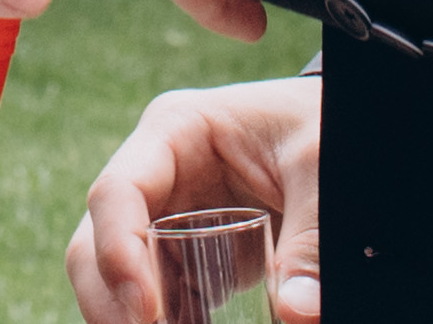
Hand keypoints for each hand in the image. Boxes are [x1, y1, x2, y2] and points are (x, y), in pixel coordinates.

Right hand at [70, 79, 324, 323]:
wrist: (335, 131)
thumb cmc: (320, 128)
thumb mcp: (320, 169)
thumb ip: (310, 240)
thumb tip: (296, 312)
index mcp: (174, 131)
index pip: (116, 192)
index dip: (116, 252)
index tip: (145, 312)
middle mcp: (156, 174)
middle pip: (96, 242)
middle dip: (110, 301)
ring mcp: (166, 217)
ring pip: (115, 277)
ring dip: (126, 318)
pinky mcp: (186, 254)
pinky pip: (157, 298)